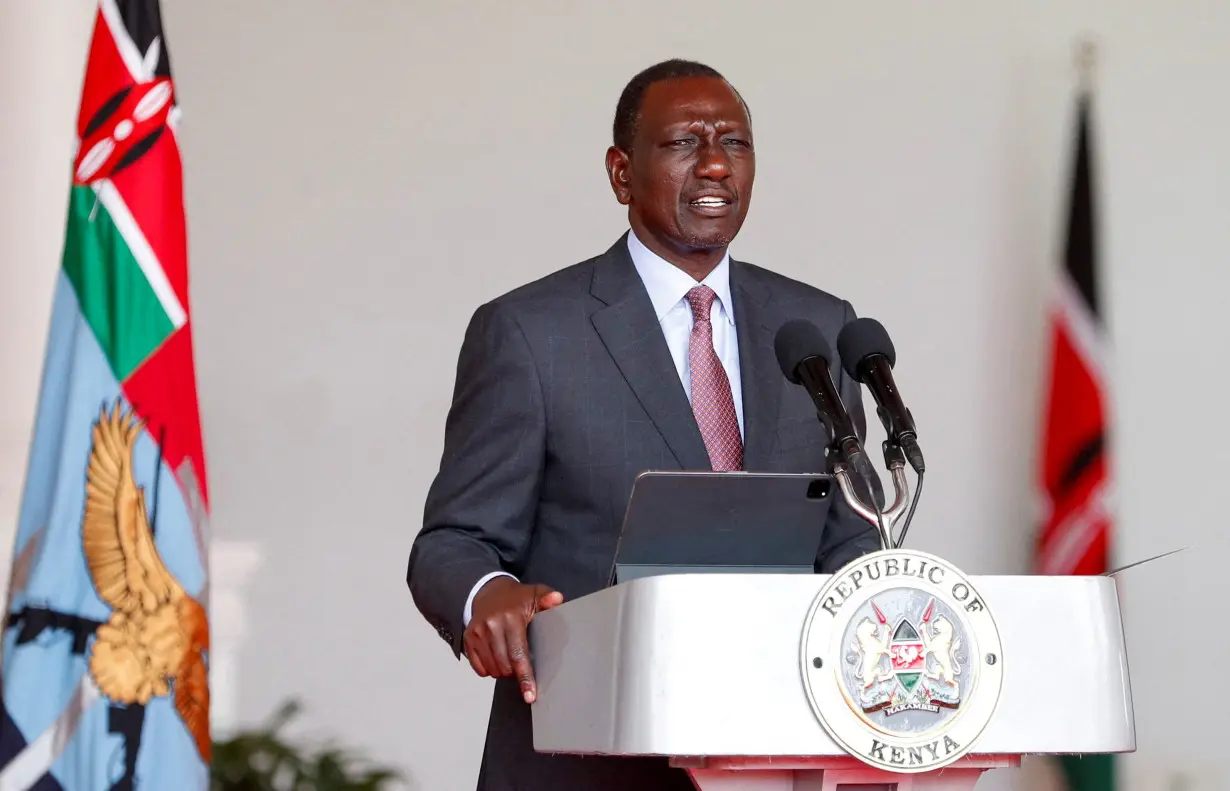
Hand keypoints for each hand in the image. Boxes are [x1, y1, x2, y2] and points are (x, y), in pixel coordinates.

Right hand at [464, 577, 563, 702]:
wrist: (490, 592)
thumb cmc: (517, 599)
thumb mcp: (536, 594)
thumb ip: (548, 598)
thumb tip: (557, 599)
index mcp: (511, 616)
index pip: (518, 653)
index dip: (525, 676)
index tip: (530, 694)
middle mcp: (491, 624)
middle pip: (505, 666)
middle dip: (515, 673)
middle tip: (522, 663)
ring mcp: (477, 632)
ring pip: (492, 669)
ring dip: (503, 671)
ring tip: (510, 658)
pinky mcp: (468, 639)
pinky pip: (479, 668)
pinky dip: (489, 668)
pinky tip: (497, 656)